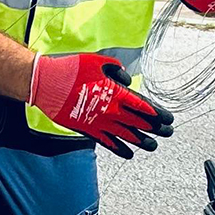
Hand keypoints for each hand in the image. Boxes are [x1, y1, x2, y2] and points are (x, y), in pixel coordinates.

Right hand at [28, 53, 173, 158]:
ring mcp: (99, 122)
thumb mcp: (98, 61)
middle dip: (156, 129)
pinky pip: (108, 143)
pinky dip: (119, 149)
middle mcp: (110, 110)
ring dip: (142, 141)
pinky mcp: (87, 130)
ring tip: (153, 146)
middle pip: (139, 123)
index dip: (158, 114)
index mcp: (116, 93)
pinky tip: (129, 154)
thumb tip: (126, 80)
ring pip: (126, 136)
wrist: (46, 83)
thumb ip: (116, 70)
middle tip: (168, 133)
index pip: (143, 107)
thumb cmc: (71, 69)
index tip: (168, 119)